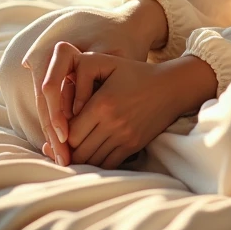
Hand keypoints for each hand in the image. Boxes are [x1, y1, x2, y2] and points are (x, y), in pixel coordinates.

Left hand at [45, 44, 217, 168]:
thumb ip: (81, 78)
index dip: (61, 136)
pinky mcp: (133, 145)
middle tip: (63, 148)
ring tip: (77, 152)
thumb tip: (63, 102)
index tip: (60, 132)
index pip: (70, 133)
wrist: (170, 86)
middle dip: (68, 151)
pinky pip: (108, 164)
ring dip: (82, 159)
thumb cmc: (135, 73)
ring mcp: (124, 137)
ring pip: (92, 161)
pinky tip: (94, 155)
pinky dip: (98, 163)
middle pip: (78, 151)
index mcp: (102, 104)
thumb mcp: (108, 65)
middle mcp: (112, 123)